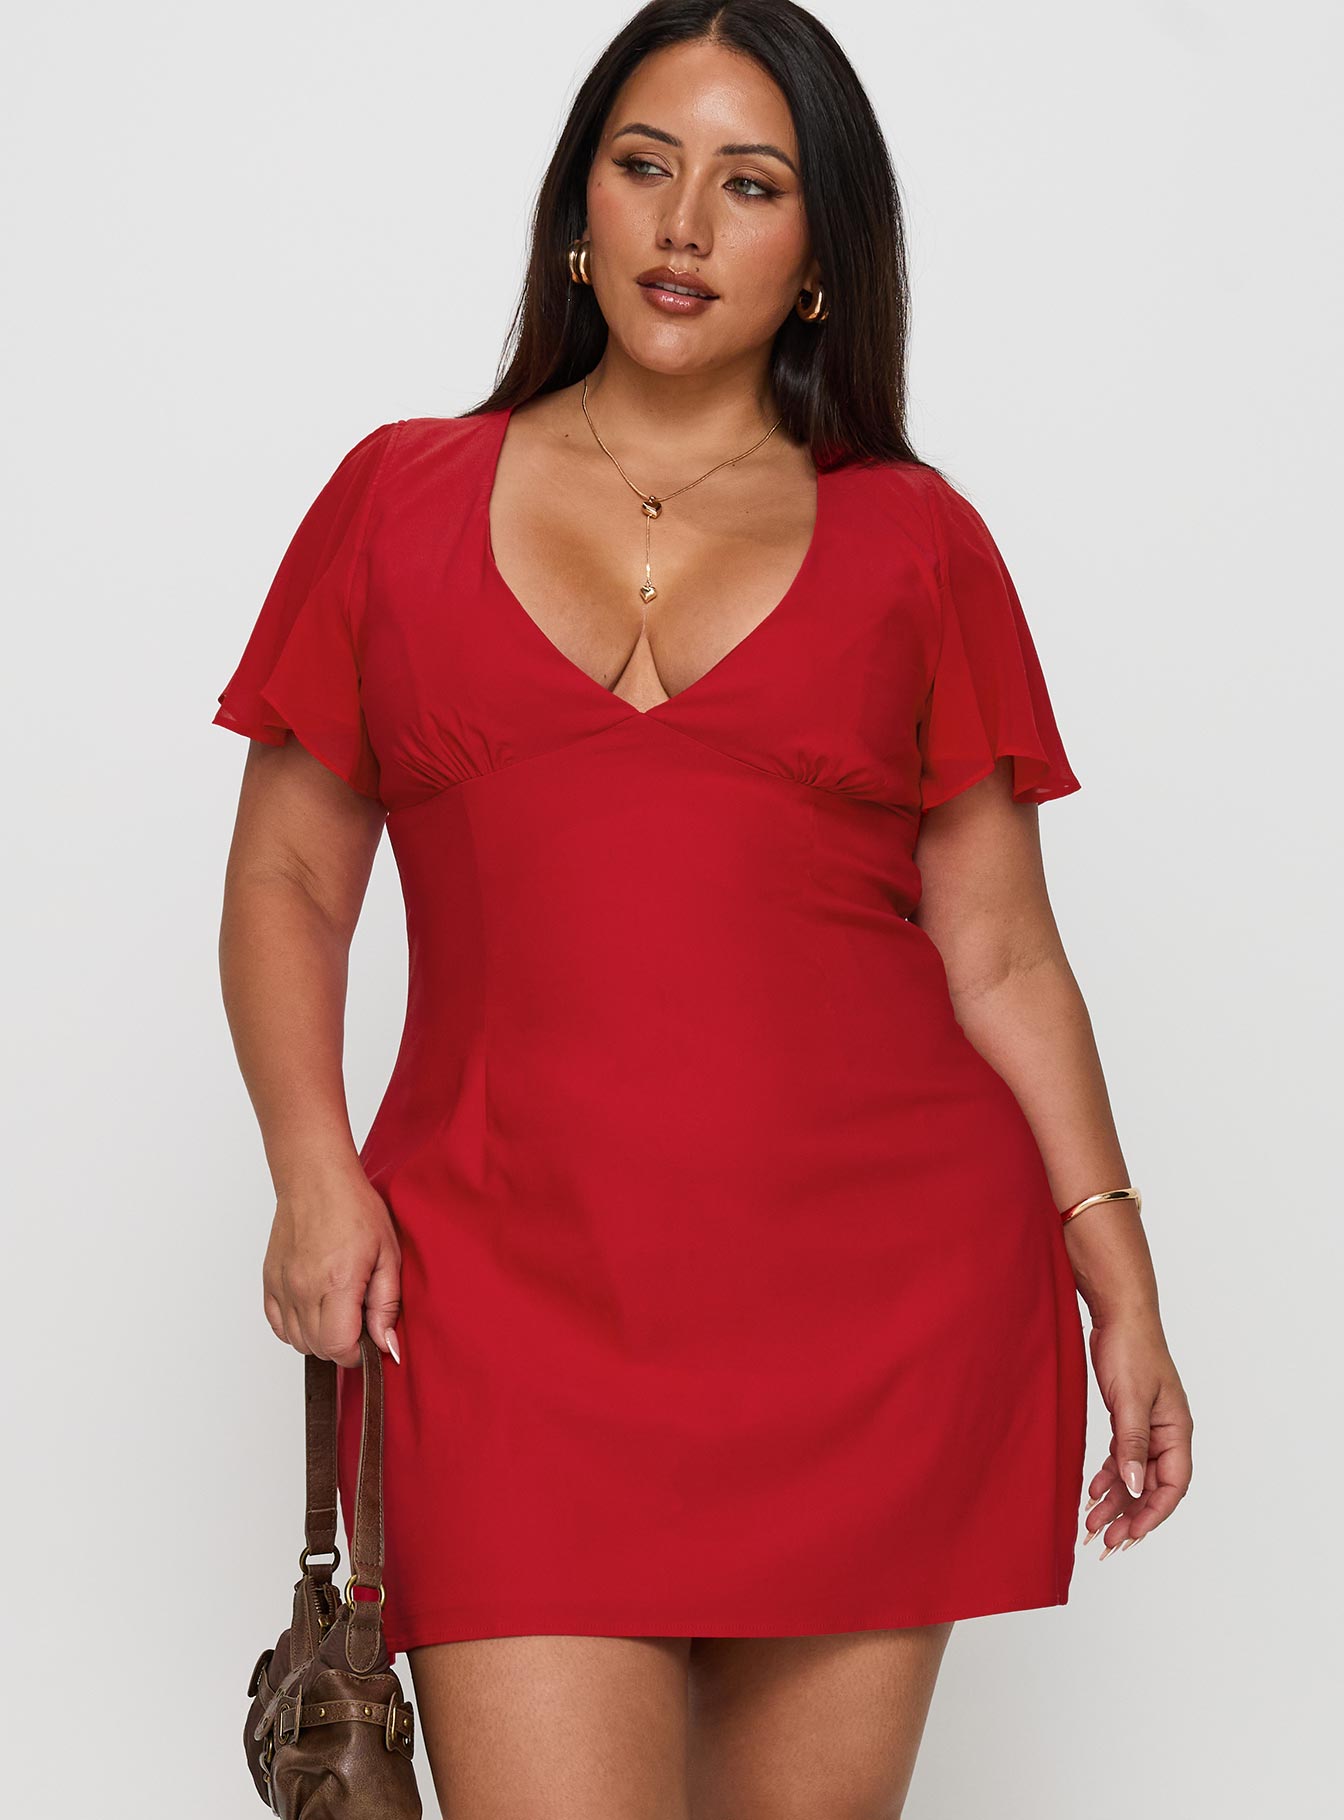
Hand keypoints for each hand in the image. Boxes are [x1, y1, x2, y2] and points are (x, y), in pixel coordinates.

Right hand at [262, 1157, 402, 1368]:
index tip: (370, 1339)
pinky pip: (277, 1325)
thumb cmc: (354, 1207)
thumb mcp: (388, 1253)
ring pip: (297, 1342)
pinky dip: (296, 1327)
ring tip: (339, 1311)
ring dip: (320, 1338)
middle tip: (359, 1320)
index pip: (339, 1347)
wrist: (316, 1178)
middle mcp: (304, 1288)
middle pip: (318, 1349)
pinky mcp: (269, 1280)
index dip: (359, 1353)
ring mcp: (282, 1285)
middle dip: (343, 1346)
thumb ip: (386, 1304)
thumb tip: (386, 1345)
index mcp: (337, 1282)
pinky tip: (315, 1308)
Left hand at [1082, 1310, 1192, 1556]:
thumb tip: (1131, 1488)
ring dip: (1115, 1501)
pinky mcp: (1128, 1418)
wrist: (1117, 1313)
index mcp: (1177, 1430)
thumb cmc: (1131, 1349)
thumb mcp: (1130, 1400)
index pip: (1172, 1486)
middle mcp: (1166, 1433)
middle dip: (1129, 1516)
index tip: (1129, 1536)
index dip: (1152, 1515)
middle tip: (1104, 1542)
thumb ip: (1131, 1444)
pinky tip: (1092, 1492)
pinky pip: (1121, 1457)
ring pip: (1133, 1476)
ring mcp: (1147, 1427)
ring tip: (1091, 1525)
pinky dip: (1107, 1476)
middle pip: (1151, 1487)